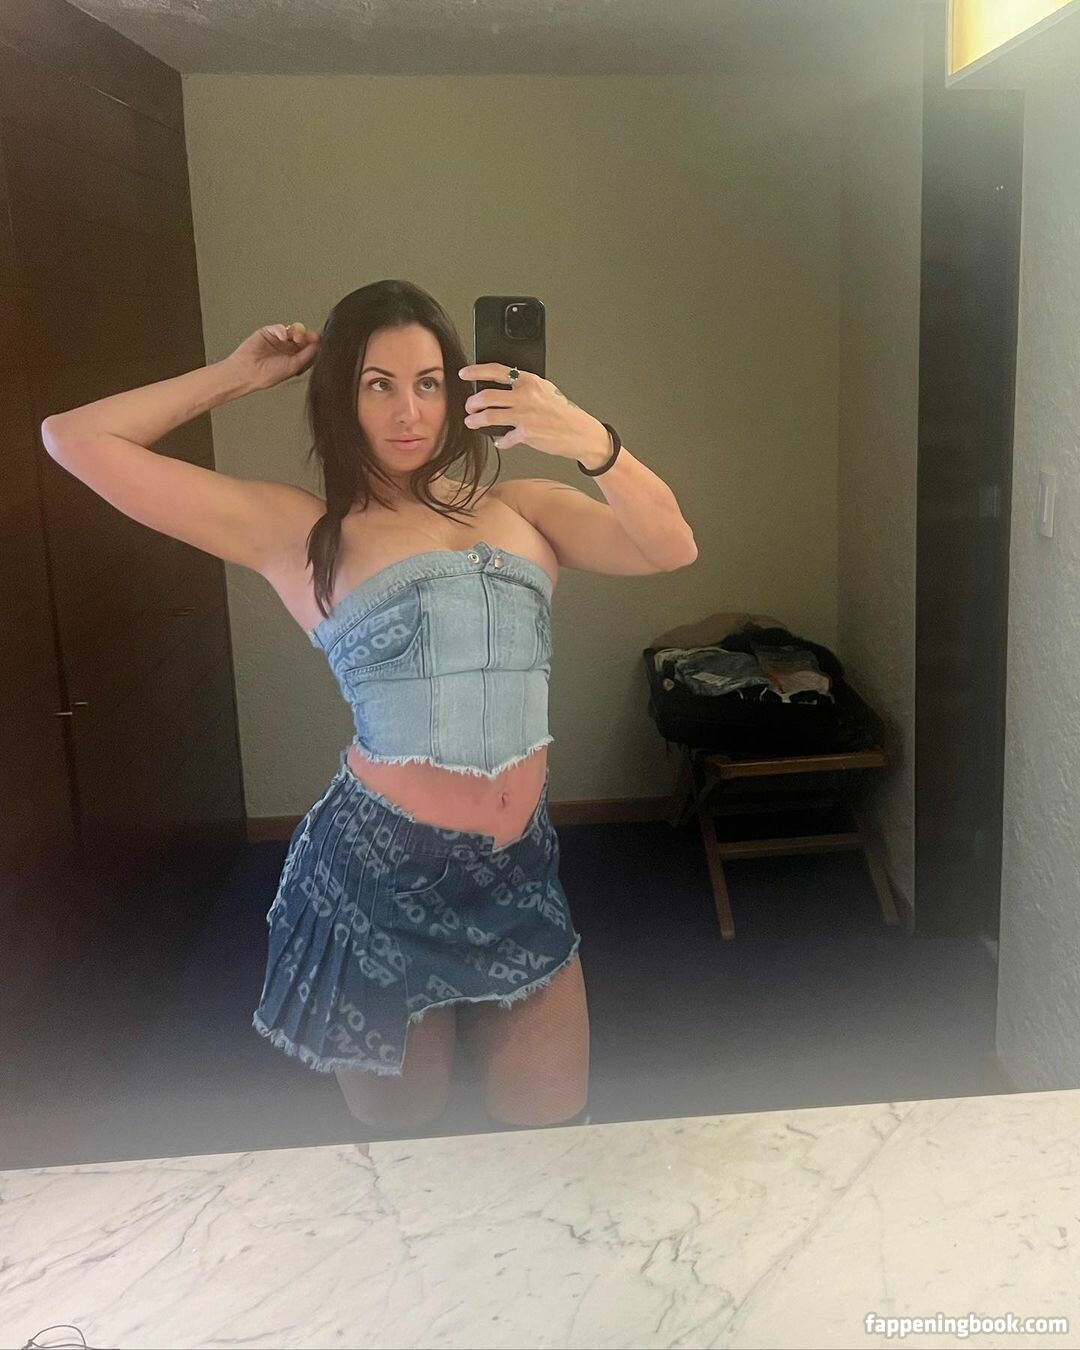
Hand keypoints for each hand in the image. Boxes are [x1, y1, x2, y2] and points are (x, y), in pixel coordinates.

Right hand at [224, 322, 319, 391]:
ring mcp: (279, 340)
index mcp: (296, 358)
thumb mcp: (294, 367)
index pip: (310, 347)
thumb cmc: (269, 374)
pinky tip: (283, 336)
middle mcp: (289, 348)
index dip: (315, 343)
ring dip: (298, 331)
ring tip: (297, 337)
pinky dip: (283, 330)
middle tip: (309, 337)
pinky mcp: (269, 332)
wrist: (248, 371)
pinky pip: (280, 327)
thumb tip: (319, 344)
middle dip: (307, 336)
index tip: (319, 340)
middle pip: (303, 337)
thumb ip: (307, 355)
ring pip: (293, 330)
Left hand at [459, 364, 608, 462]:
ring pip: (488, 416)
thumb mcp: (545, 390)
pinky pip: (503, 438)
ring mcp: (524, 416)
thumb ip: (524, 387)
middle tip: (469, 406)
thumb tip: (501, 388)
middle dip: (472, 402)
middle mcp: (525, 396)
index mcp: (529, 381)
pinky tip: (500, 440)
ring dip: (475, 420)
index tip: (464, 373)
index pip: (496, 371)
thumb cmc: (563, 412)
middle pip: (486, 396)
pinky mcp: (525, 434)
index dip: (476, 371)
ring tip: (471, 421)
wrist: (580, 432)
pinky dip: (500, 441)